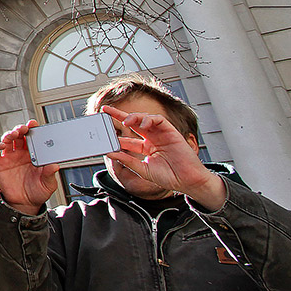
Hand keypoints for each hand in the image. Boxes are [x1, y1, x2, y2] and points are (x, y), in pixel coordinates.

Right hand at [0, 121, 60, 215]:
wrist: (24, 204)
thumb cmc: (37, 192)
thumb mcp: (48, 184)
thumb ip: (50, 174)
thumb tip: (55, 165)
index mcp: (34, 155)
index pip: (32, 137)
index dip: (32, 129)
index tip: (34, 124)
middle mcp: (21, 153)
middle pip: (19, 135)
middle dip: (20, 129)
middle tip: (24, 128)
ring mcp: (9, 157)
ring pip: (7, 140)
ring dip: (9, 134)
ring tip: (13, 134)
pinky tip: (0, 145)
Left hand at [100, 106, 224, 209]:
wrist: (187, 181)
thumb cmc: (169, 177)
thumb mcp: (143, 169)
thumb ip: (127, 160)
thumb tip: (110, 152)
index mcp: (145, 147)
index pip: (127, 137)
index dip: (115, 133)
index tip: (102, 131)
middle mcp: (152, 139)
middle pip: (133, 123)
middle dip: (119, 115)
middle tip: (106, 110)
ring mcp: (161, 134)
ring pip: (144, 119)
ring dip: (133, 117)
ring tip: (125, 121)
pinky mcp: (171, 132)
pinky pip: (159, 120)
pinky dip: (149, 119)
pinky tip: (142, 124)